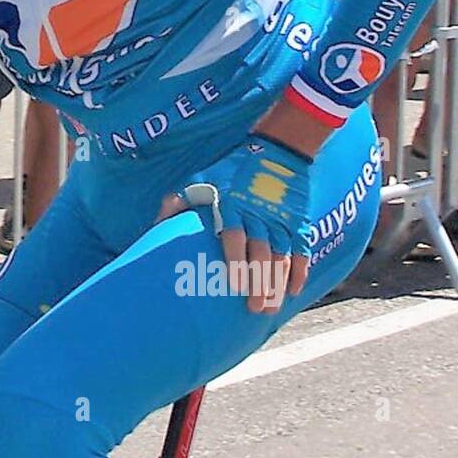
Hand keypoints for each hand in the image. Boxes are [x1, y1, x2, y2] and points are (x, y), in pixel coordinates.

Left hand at [156, 135, 314, 313]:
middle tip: (253, 307)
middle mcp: (259, 214)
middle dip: (258, 281)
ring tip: (270, 307)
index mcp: (234, 205)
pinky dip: (300, 269)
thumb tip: (156, 224)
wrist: (278, 150)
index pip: (235, 236)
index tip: (234, 285)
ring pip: (282, 256)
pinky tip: (295, 290)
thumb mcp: (201, 177)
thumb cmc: (232, 168)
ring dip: (277, 282)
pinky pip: (302, 248)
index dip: (236, 260)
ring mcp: (281, 219)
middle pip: (261, 252)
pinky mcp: (298, 221)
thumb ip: (179, 200)